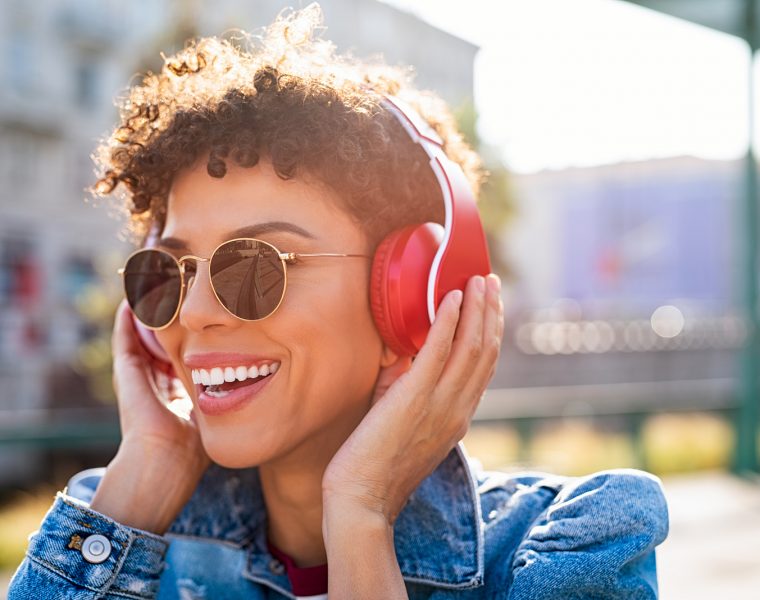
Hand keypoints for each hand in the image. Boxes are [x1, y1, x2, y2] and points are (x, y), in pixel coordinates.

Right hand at [89, 299, 209, 532]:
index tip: (210, 313)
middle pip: (163, 339)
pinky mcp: (125, 370)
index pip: (186, 353)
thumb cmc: (197, 444)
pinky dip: (129, 316)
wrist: (166, 459)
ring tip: (159, 284)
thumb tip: (261, 375)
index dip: (197, 334)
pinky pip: (125, 335)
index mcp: (178, 390)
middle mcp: (156, 379)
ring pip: (143, 334)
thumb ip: (231, 393)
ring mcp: (137, 375)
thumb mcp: (219, 408)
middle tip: (183, 290)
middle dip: (173, 317)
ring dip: (151, 311)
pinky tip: (136, 295)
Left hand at [321, 273, 503, 524]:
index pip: (484, 366)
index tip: (491, 304)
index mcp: (458, 416)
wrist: (362, 499)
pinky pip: (439, 351)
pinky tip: (451, 298)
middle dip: (491, 311)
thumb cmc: (377, 463)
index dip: (491, 330)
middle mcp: (458, 409)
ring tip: (478, 280)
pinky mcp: (414, 398)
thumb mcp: (406, 422)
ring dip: (477, 308)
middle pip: (486, 350)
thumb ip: (410, 388)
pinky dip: (449, 321)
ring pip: (471, 347)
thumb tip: (404, 354)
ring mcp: (440, 404)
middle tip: (490, 281)